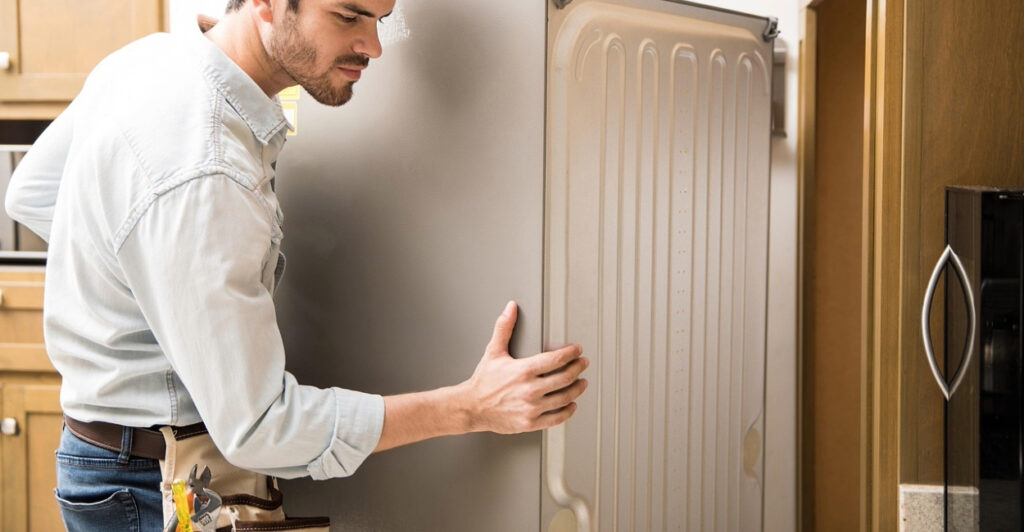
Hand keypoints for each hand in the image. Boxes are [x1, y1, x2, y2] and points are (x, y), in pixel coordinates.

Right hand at [457, 301, 588, 433]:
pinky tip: (571, 405)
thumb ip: (504, 328)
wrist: (471, 407)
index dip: (571, 353)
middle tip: (583, 363)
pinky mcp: (530, 423)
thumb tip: (510, 308)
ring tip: (581, 382)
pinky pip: (556, 418)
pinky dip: (568, 411)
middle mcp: (529, 390)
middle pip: (565, 378)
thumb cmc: (483, 382)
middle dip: (578, 368)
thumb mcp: (493, 352)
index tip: (577, 351)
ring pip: (564, 397)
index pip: (556, 359)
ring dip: (577, 389)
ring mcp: (531, 408)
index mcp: (523, 371)